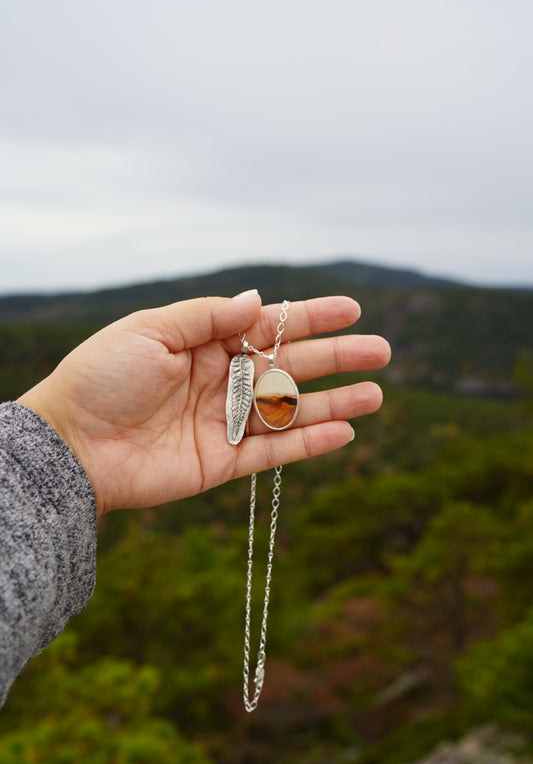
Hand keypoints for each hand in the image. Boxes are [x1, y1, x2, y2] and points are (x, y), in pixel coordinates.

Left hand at [17, 292, 389, 514]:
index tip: (351, 310)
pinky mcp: (223, 462)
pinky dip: (309, 443)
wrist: (73, 445)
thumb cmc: (102, 378)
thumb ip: (209, 316)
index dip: (310, 318)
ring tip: (376, 394)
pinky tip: (344, 432)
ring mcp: (225, 422)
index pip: (268, 326)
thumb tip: (259, 301)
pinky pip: (275, 452)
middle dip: (336, 358)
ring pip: (291, 411)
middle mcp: (221, 380)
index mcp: (204, 343)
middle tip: (381, 350)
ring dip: (335, 403)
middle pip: (290, 367)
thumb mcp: (151, 330)